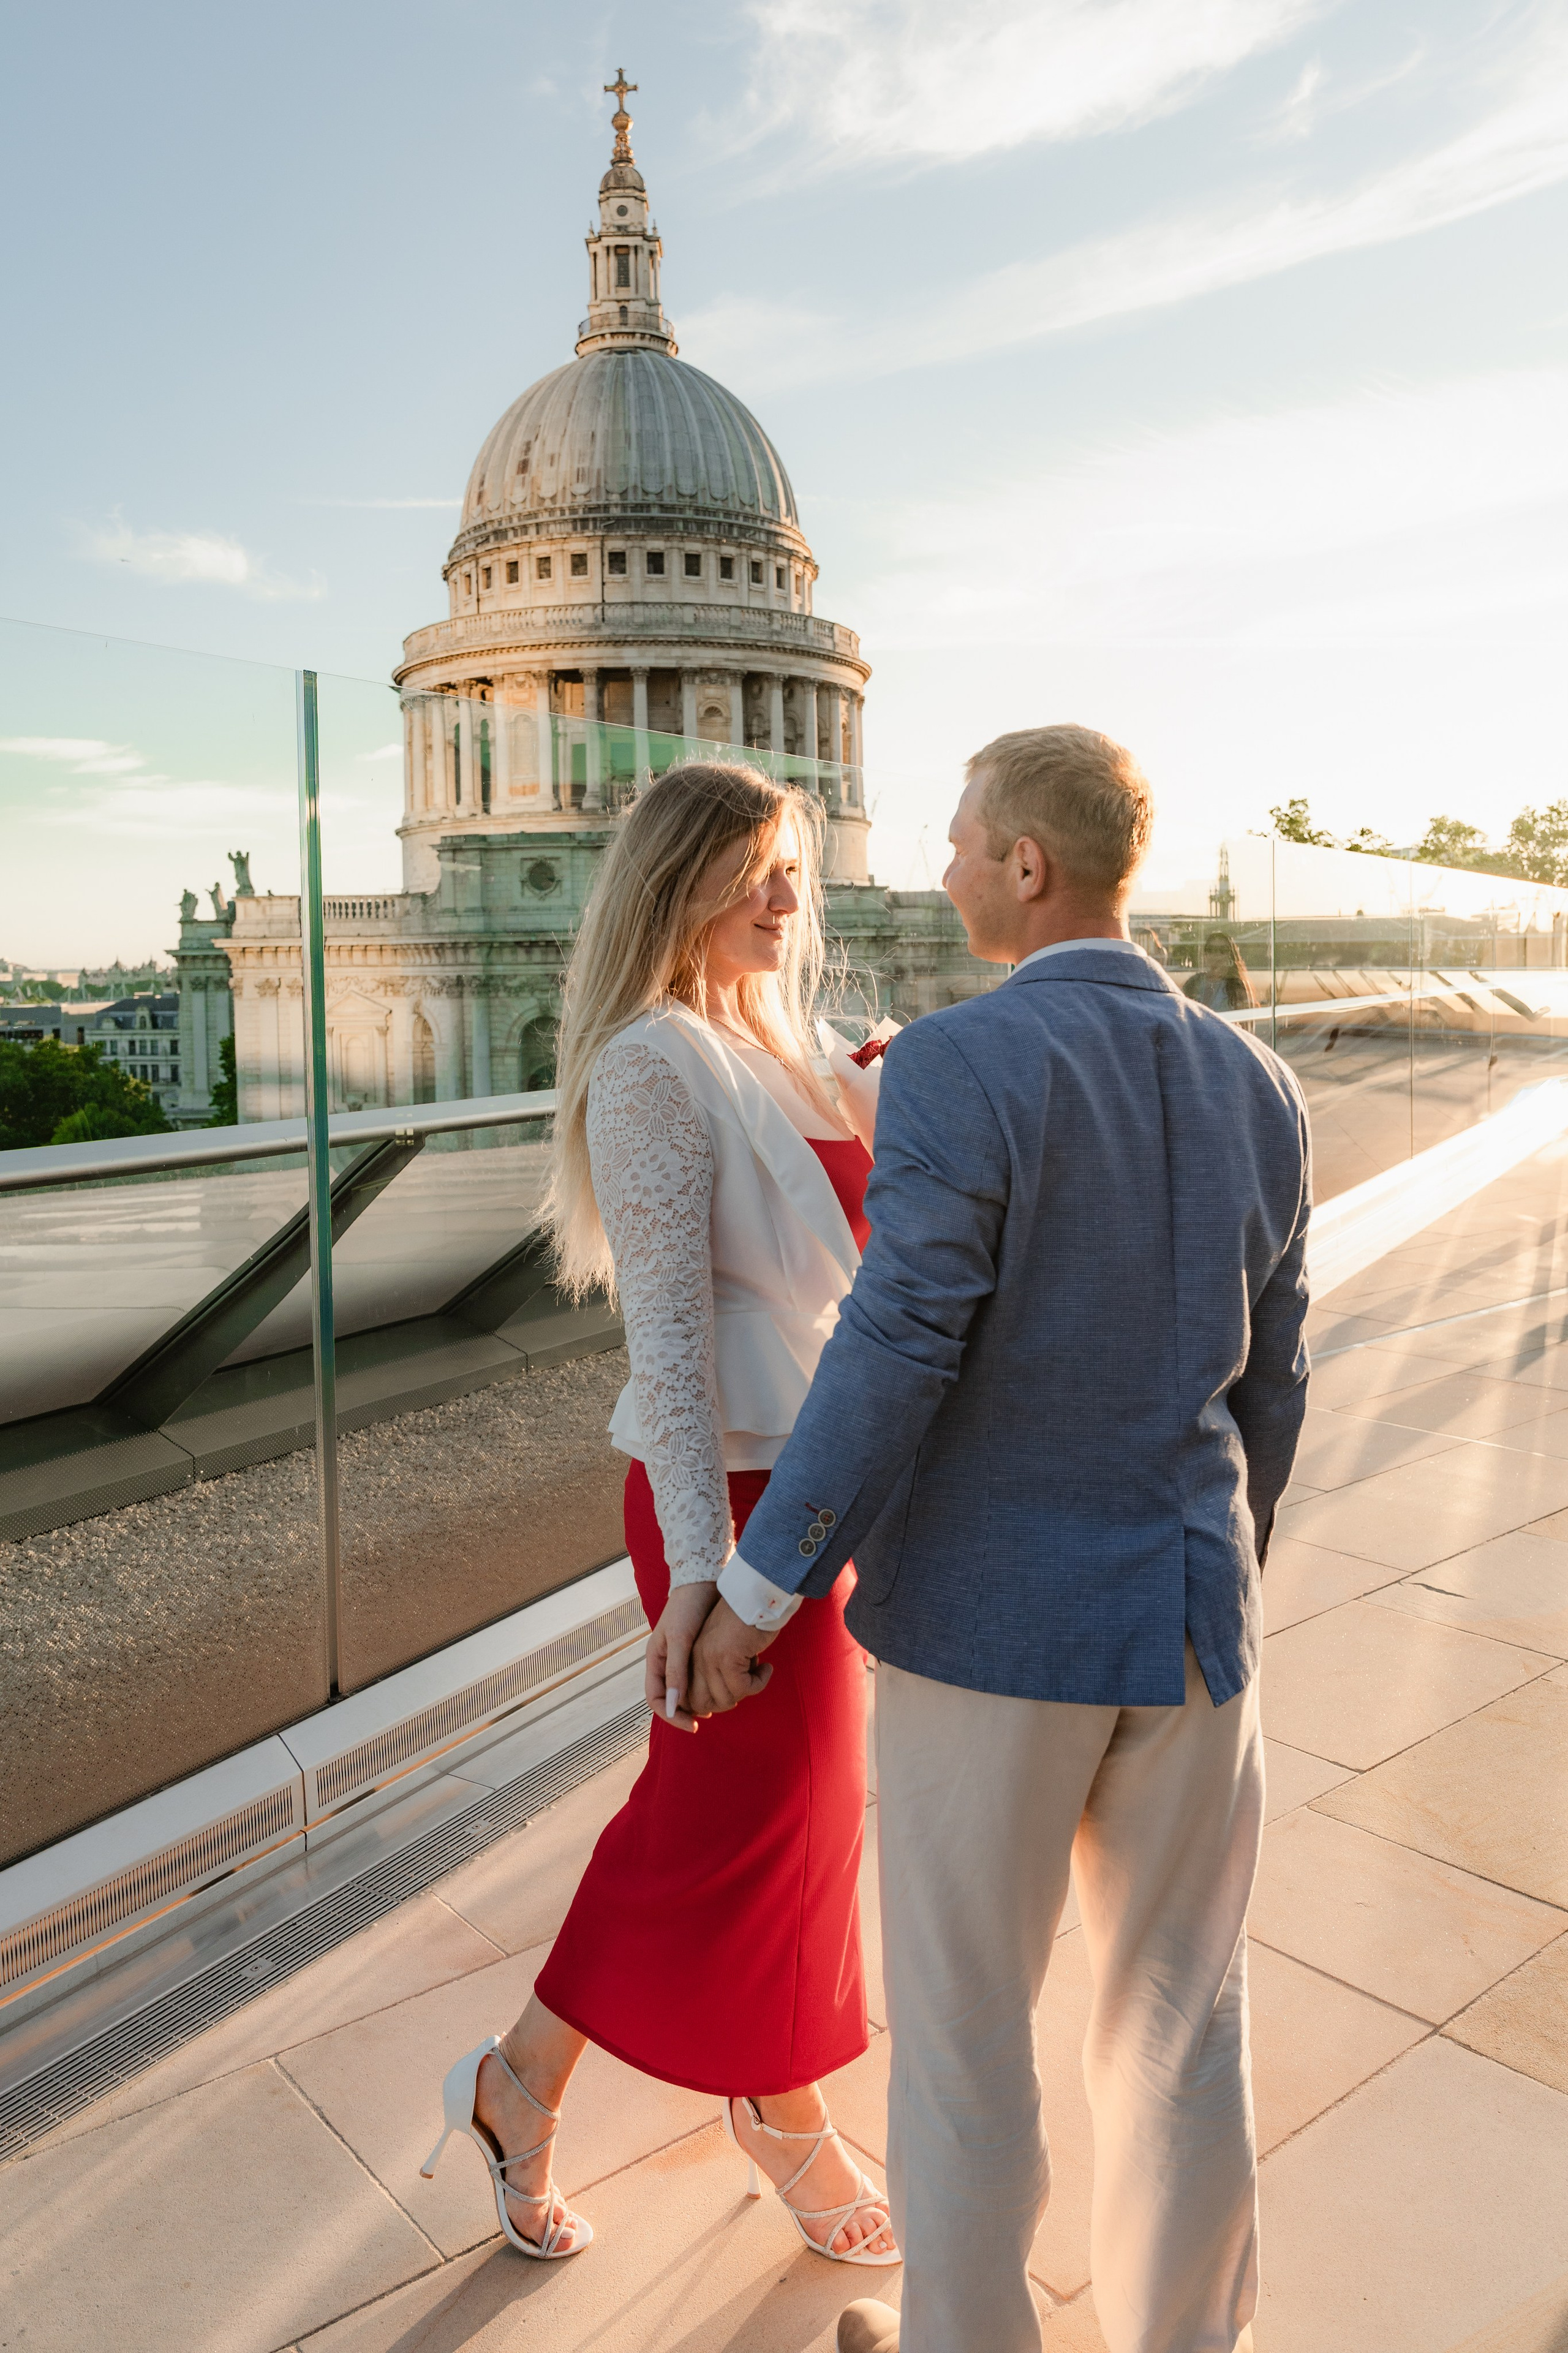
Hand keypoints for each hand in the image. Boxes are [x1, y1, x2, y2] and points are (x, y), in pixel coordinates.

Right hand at [644, 1581, 717, 1733]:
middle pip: (673, 1698)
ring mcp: (683, 1657)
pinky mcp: (700, 1652)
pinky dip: (713, 1684)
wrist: (705, 1580)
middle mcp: (667, 1662)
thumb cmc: (688, 1607)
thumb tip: (672, 1706)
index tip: (693, 1725)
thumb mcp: (680, 1639)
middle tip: (711, 1716)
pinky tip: (729, 1685)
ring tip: (722, 1702)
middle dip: (690, 1710)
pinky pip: (703, 1676)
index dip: (672, 1716)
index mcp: (655, 1660)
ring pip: (689, 1689)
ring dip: (703, 1699)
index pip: (656, 1700)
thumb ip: (676, 1672)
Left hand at [688, 1597, 778, 1715]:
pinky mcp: (726, 1658)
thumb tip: (724, 1701)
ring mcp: (708, 1659)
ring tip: (756, 1670)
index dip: (710, 1705)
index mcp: (689, 1658)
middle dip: (728, 1702)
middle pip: (703, 1704)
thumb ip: (715, 1672)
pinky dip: (760, 1682)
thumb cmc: (744, 1620)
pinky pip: (744, 1688)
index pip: (688, 1698)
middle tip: (746, 1686)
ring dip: (747, 1690)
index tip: (733, 1696)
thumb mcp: (722, 1648)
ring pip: (726, 1699)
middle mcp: (694, 1660)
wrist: (754, 1595)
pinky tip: (766, 1667)